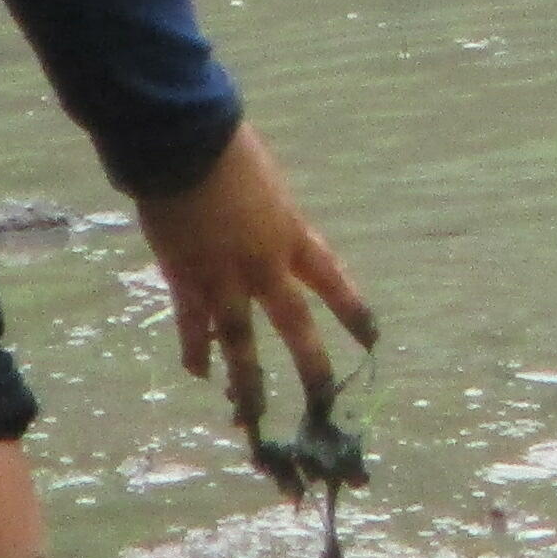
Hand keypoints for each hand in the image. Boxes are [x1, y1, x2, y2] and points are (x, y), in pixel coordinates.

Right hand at [134, 120, 376, 441]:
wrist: (183, 144)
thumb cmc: (227, 149)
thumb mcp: (267, 183)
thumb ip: (269, 217)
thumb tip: (263, 231)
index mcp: (291, 234)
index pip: (332, 280)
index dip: (352, 311)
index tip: (373, 340)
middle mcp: (264, 265)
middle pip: (294, 324)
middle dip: (311, 364)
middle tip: (324, 400)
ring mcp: (224, 277)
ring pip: (241, 341)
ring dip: (247, 379)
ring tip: (253, 412)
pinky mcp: (186, 279)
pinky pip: (194, 325)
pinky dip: (196, 350)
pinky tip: (200, 373)